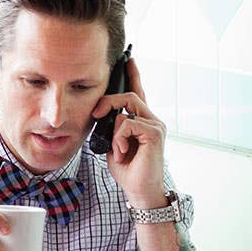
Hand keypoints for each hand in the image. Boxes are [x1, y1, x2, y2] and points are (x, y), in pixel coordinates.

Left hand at [91, 57, 167, 205]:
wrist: (140, 191)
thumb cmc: (128, 171)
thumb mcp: (113, 145)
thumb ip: (111, 128)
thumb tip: (103, 115)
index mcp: (142, 121)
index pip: (137, 92)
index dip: (133, 75)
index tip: (128, 59)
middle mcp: (152, 120)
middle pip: (129, 95)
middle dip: (108, 100)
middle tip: (96, 112)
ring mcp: (155, 125)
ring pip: (127, 107)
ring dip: (113, 128)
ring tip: (116, 147)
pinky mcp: (154, 133)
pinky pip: (127, 124)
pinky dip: (119, 138)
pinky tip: (121, 152)